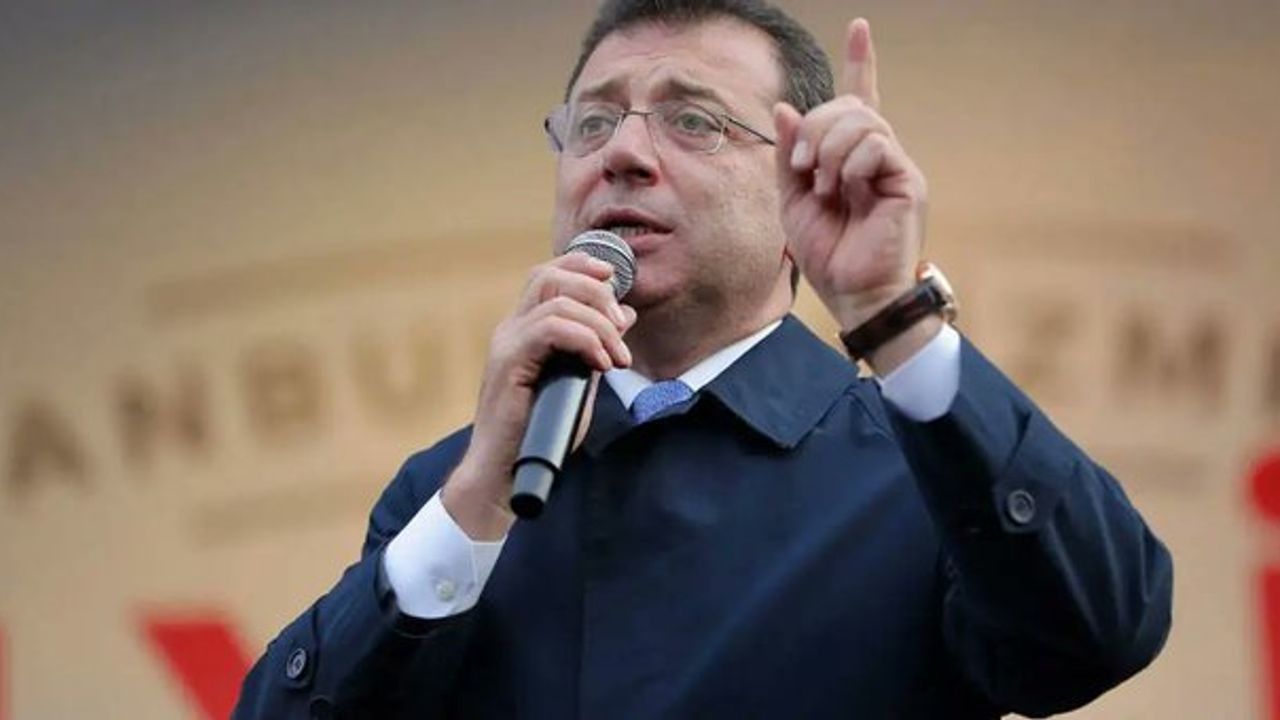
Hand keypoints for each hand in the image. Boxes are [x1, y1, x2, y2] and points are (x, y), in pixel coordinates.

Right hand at [442, 253, 635, 539]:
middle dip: (596, 291)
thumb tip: (625, 315)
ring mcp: (506, 344)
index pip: (548, 274)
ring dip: (598, 323)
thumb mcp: (580, 381)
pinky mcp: (508, 363)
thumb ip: (597, 346)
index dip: (582, 266)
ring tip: (617, 357)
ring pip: (556, 300)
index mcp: (524, 330)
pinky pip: (550, 328)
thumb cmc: (540, 433)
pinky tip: (602, 366)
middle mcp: (511, 330)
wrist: (504, 474)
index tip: (615, 279)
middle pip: (550, 275)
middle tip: (622, 328)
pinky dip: (585, 340)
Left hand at [773, 18, 932, 359]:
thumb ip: (790, 155)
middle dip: (814, 128)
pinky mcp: (908, 180)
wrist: (853, 292)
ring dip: (828, 148)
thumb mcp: (793, 200)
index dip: (860, 62)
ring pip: (862, 119)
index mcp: (851, 156)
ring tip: (823, 185)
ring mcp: (895, 165)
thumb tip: (785, 108)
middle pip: (848, 105)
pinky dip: (849, 163)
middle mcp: (877, 154)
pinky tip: (844, 189)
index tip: (860, 27)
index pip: (860, 97)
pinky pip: (876, 144)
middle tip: (801, 169)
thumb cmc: (827, 253)